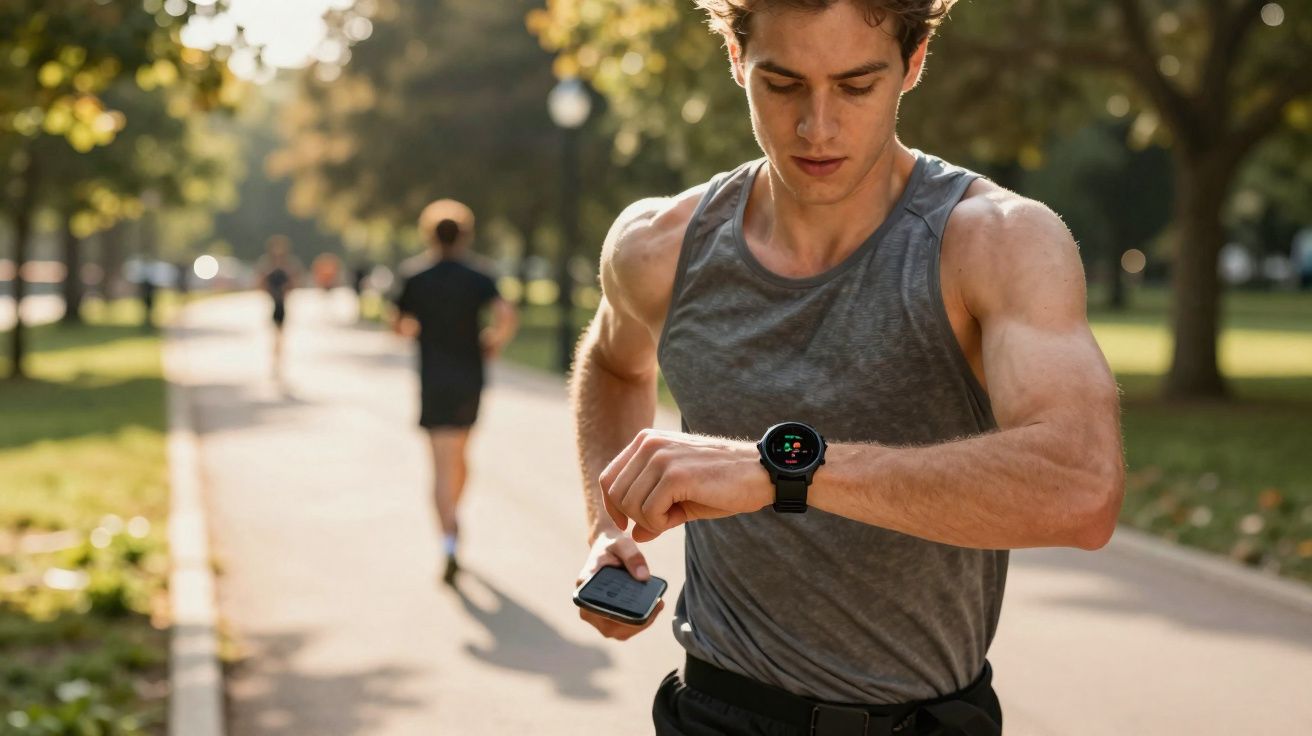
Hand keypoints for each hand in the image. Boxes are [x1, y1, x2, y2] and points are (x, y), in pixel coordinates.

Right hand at [575, 528, 664, 640]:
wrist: (608, 548)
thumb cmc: (612, 546)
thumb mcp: (622, 544)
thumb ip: (633, 557)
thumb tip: (644, 577)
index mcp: (584, 588)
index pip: (601, 611)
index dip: (622, 616)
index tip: (644, 608)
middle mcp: (586, 606)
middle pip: (612, 628)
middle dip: (637, 622)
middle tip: (658, 604)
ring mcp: (596, 616)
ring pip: (620, 632)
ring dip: (641, 623)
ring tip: (658, 605)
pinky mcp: (607, 619)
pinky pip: (624, 629)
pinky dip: (640, 622)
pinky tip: (654, 608)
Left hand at [599, 428, 770, 541]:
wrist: (760, 473)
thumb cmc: (723, 484)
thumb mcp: (682, 497)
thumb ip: (654, 512)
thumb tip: (635, 535)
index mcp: (647, 442)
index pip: (609, 477)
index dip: (612, 506)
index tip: (625, 525)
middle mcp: (649, 444)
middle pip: (616, 494)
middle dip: (635, 517)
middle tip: (663, 520)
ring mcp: (661, 457)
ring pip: (630, 504)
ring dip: (650, 521)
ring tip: (676, 516)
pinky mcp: (675, 475)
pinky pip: (649, 513)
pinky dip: (662, 524)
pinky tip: (681, 516)